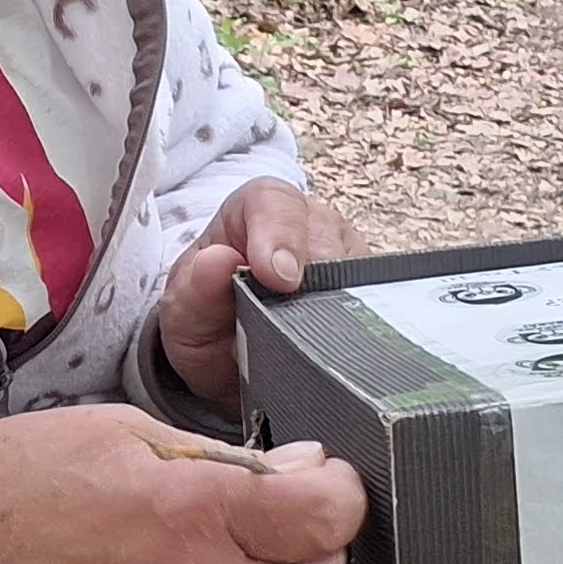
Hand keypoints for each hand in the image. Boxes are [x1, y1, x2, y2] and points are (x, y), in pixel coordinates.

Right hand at [0, 404, 364, 563]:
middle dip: (313, 539)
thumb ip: (223, 457)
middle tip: (274, 517)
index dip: (338, 491)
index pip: (327, 516)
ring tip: (225, 562)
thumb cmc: (24, 487)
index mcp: (196, 513)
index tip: (319, 479)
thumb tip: (304, 468)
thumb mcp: (122, 432)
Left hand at [155, 178, 359, 409]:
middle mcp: (314, 226)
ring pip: (358, 284)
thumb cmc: (208, 315)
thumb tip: (218, 262)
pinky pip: (379, 315)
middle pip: (328, 247)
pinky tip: (332, 359)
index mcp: (260, 209)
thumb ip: (195, 289)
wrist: (227, 359)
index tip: (277, 278)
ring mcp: (351, 262)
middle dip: (306, 293)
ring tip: (299, 353)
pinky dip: (356, 341)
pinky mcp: (375, 299)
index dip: (279, 237)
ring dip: (331, 323)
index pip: (278, 204)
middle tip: (281, 335)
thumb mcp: (183, 311)